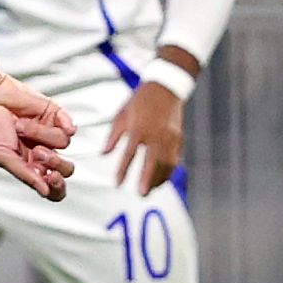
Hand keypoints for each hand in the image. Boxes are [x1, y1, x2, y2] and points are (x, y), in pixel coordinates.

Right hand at [0, 77, 74, 201]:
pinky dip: (63, 123)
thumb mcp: (2, 156)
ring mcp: (50, 134)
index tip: (50, 176)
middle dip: (55, 162)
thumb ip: (24, 174)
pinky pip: (70, 126)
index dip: (57, 187)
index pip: (53, 188)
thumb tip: (44, 191)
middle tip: (37, 151)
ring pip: (64, 143)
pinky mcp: (56, 116)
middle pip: (66, 168)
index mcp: (30, 167)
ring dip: (42, 134)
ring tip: (22, 126)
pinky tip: (50, 119)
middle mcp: (43, 153)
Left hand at [100, 80, 183, 194]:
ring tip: (149, 190)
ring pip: (166, 164)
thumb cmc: (140, 101)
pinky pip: (174, 159)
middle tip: (140, 194)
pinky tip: (161, 179)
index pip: (129, 154)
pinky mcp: (179, 138)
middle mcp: (156, 134)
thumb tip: (103, 154)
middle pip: (152, 162)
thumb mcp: (122, 116)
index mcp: (138, 129)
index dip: (123, 170)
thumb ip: (113, 136)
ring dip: (158, 178)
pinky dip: (168, 171)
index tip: (117, 184)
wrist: (165, 88)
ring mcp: (170, 137)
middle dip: (146, 179)